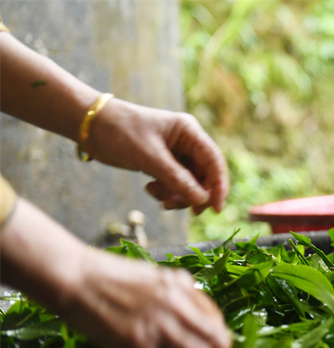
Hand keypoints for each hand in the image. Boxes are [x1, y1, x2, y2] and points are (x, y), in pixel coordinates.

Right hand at [66, 250, 232, 347]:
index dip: (216, 340)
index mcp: (182, 285)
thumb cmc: (109, 277)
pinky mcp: (136, 341)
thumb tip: (195, 322)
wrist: (74, 276)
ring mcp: (157, 323)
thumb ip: (177, 296)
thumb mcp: (154, 278)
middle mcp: (176, 303)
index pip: (217, 320)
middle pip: (218, 341)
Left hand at [85, 99, 228, 214]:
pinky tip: (149, 189)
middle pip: (204, 176)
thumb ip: (177, 180)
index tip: (216, 210)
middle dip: (193, 195)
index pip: (214, 162)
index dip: (219, 186)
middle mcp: (187, 142)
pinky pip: (175, 185)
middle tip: (179, 208)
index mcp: (189, 132)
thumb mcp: (149, 157)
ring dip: (178, 196)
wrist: (90, 126)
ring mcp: (175, 154)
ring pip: (190, 184)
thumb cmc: (120, 131)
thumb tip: (202, 201)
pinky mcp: (163, 164)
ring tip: (159, 198)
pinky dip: (166, 193)